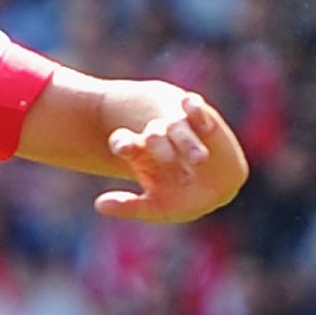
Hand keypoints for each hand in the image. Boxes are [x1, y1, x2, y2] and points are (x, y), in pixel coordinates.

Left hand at [95, 92, 248, 223]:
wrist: (216, 189)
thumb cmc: (181, 199)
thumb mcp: (155, 207)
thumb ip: (128, 206)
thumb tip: (99, 205)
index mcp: (140, 153)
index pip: (122, 142)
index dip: (121, 143)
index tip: (125, 149)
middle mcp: (159, 135)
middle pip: (151, 134)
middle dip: (156, 143)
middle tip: (164, 156)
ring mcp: (181, 127)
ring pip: (175, 124)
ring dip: (180, 134)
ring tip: (195, 157)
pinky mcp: (204, 121)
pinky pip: (198, 112)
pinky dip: (195, 110)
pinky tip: (191, 107)